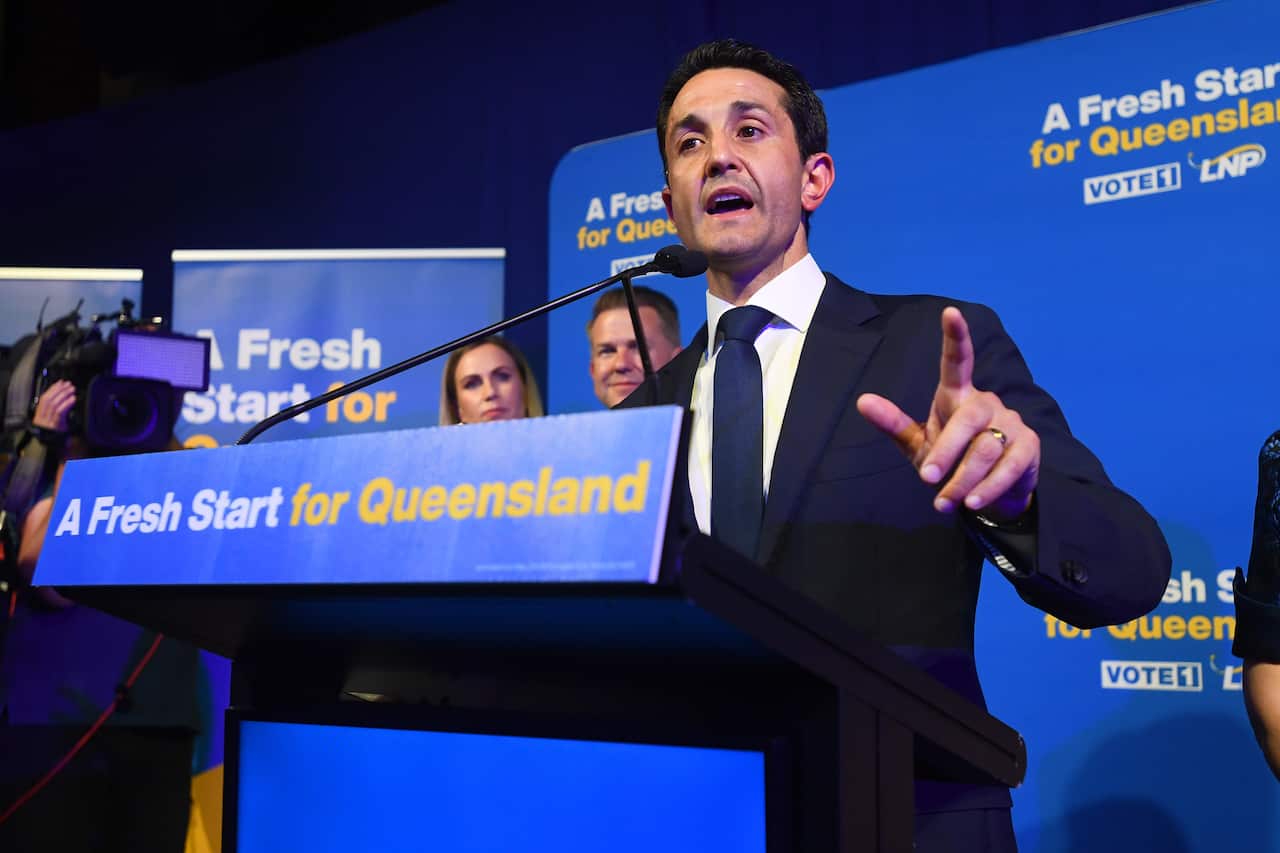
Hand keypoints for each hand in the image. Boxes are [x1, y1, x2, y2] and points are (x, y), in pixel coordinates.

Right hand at [32, 379, 75, 432]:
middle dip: (59, 390)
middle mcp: (41, 417)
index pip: (44, 398)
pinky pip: (60, 412)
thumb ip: (57, 411)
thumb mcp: (55, 422)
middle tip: (68, 384)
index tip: (60, 382)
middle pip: (48, 399)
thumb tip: (65, 397)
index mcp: (39, 415)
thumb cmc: (55, 435)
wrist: (53, 448)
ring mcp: (47, 421)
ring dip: (64, 395)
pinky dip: (66, 404)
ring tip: (72, 389)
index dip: (52, 389)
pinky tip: (73, 399)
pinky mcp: (54, 425)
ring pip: (54, 404)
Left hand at [856, 307, 1039, 520]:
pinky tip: (971, 502)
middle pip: (967, 419)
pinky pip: (1008, 467)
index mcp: (957, 395)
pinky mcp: (1029, 446)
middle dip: (946, 451)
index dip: (955, 337)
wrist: (989, 492)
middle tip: (927, 479)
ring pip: (985, 449)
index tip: (950, 312)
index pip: (957, 361)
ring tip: (944, 502)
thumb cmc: (949, 460)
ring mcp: (1011, 422)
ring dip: (961, 481)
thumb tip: (863, 401)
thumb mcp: (918, 444)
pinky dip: (987, 488)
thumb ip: (894, 424)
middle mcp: (986, 403)